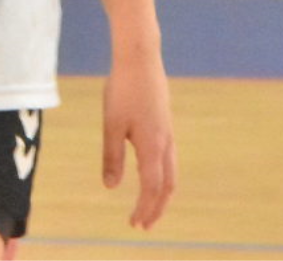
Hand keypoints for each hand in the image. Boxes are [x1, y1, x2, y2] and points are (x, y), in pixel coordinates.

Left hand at [103, 49, 176, 228]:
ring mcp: (168, 132)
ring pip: (171, 172)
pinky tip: (149, 174)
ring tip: (148, 205)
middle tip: (144, 224)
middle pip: (168, 185)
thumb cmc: (123, 89)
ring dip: (161, 193)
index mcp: (152, 146)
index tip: (134, 224)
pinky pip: (169, 158)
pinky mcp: (165, 123)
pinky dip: (162, 176)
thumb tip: (111, 187)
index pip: (151, 188)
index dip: (144, 208)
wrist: (141, 58)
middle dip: (157, 208)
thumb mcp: (111, 124)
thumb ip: (112, 157)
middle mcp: (165, 142)